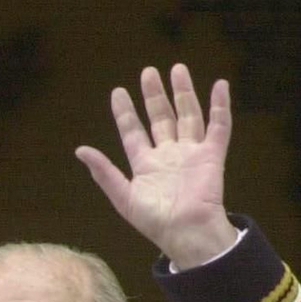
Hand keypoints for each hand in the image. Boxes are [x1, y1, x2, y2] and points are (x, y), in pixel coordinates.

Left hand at [75, 64, 237, 268]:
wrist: (185, 232)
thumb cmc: (153, 220)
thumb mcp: (122, 196)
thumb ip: (103, 172)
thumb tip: (80, 150)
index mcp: (145, 164)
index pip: (133, 131)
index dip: (125, 112)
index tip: (118, 92)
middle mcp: (168, 154)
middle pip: (161, 117)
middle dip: (154, 95)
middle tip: (148, 72)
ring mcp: (191, 153)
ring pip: (188, 115)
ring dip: (183, 93)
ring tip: (177, 69)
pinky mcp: (212, 155)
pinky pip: (219, 126)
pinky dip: (220, 106)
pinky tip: (220, 86)